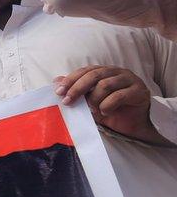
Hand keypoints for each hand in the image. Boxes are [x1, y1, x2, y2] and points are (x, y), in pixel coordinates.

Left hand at [55, 65, 169, 144]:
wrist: (132, 125)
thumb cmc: (109, 111)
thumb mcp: (88, 102)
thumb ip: (76, 91)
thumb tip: (56, 81)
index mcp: (104, 72)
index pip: (85, 71)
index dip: (71, 80)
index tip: (58, 92)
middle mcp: (117, 72)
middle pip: (94, 75)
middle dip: (77, 88)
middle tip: (68, 101)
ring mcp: (130, 80)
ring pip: (106, 85)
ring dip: (94, 99)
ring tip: (91, 110)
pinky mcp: (139, 91)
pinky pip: (119, 96)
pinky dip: (108, 105)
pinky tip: (104, 113)